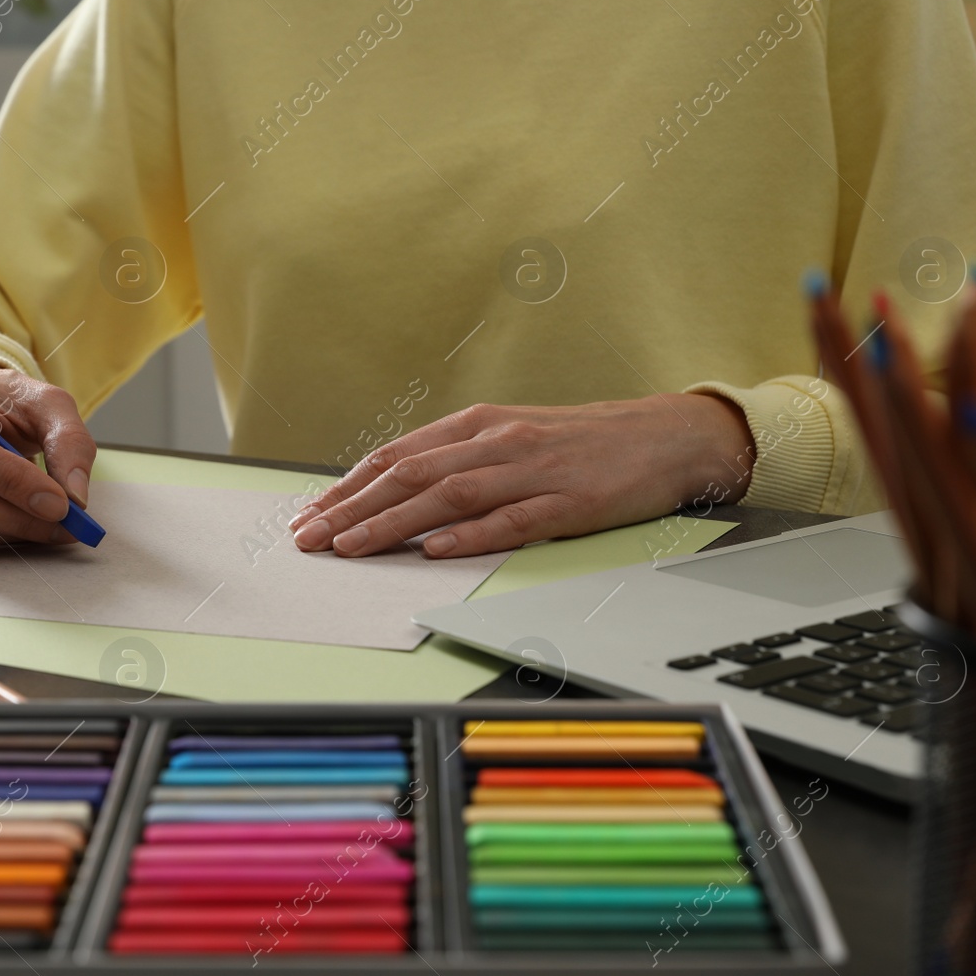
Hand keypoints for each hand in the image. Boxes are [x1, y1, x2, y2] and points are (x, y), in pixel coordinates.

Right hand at [0, 367, 96, 549]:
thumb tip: (75, 498)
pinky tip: (13, 523)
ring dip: (6, 534)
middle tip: (64, 527)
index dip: (10, 483)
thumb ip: (69, 442)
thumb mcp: (46, 406)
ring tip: (46, 524)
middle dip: (16, 518)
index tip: (59, 505)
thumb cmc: (5, 406)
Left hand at [290, 396, 753, 558]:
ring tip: (351, 547)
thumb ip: (461, 460)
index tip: (311, 514)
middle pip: (411, 474)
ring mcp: (533, 472)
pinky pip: (512, 520)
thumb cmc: (584, 443)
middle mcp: (498, 442)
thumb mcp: (513, 438)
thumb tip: (400, 490)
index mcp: (480, 426)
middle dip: (353, 508)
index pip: (398, 456)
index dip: (349, 486)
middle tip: (310, 538)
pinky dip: (470, 535)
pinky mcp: (569, 503)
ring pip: (449, 495)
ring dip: (392, 523)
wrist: (666, 436)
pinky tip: (435, 550)